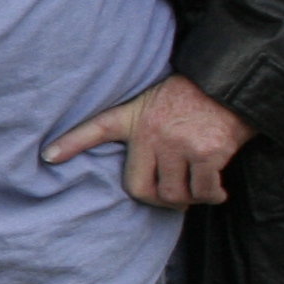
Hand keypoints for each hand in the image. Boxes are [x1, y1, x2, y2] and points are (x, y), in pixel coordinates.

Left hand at [44, 73, 255, 208]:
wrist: (235, 84)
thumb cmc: (194, 98)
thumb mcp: (154, 103)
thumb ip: (143, 131)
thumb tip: (140, 170)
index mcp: (135, 117)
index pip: (96, 128)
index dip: (71, 143)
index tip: (48, 156)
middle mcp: (152, 132)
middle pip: (141, 189)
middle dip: (158, 199)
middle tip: (171, 199)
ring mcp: (180, 144)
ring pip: (175, 194)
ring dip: (188, 199)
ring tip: (195, 192)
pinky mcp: (208, 153)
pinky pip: (204, 191)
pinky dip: (212, 196)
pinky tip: (216, 192)